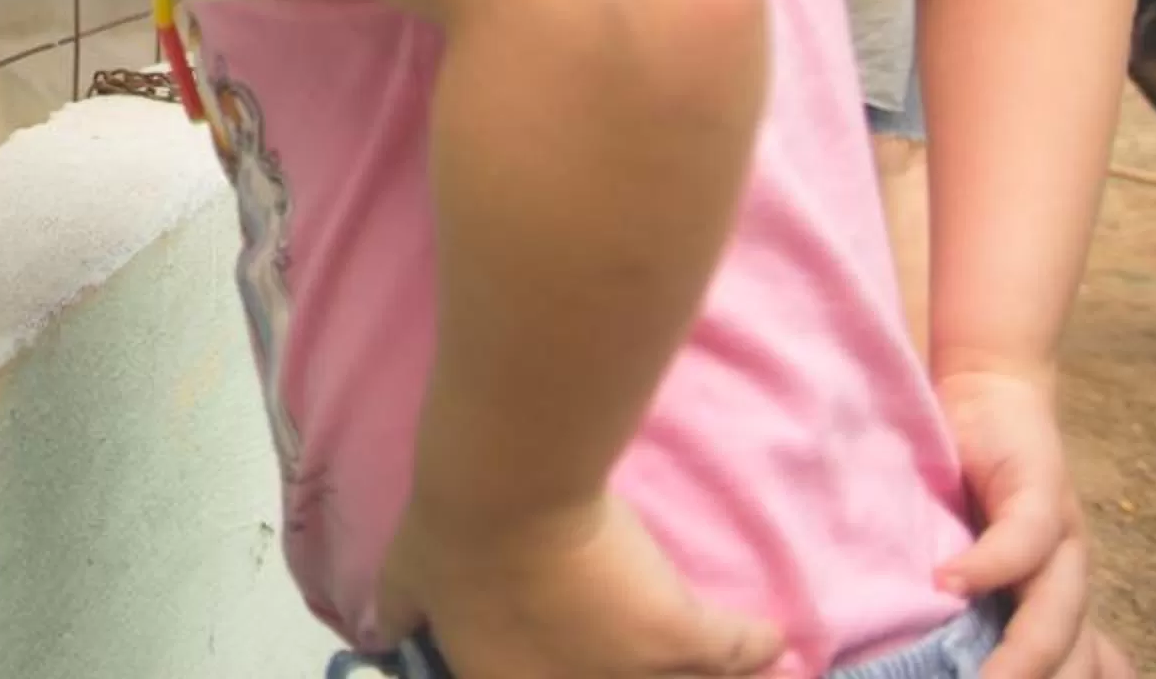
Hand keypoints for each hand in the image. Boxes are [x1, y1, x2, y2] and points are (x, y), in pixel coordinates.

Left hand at [377, 491, 787, 678]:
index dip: (568, 667)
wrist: (502, 495)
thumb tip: (381, 631)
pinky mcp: (674, 631)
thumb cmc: (449, 537)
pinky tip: (774, 644)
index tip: (588, 658)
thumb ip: (399, 613)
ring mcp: (633, 669)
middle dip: (638, 669)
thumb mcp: (407, 581)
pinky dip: (755, 644)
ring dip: (702, 670)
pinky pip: (733, 649)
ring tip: (724, 667)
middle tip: (650, 656)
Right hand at [934, 367, 1116, 678]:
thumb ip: (954, 592)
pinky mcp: (1044, 490)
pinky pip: (1026, 540)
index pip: (1063, 669)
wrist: (987, 385)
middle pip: (1066, 658)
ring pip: (1056, 614)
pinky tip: (948, 581)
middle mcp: (1066, 579)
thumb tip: (909, 633)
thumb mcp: (957, 544)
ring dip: (1022, 654)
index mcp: (1049, 602)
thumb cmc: (958, 470)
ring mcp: (1063, 538)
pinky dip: (990, 566)